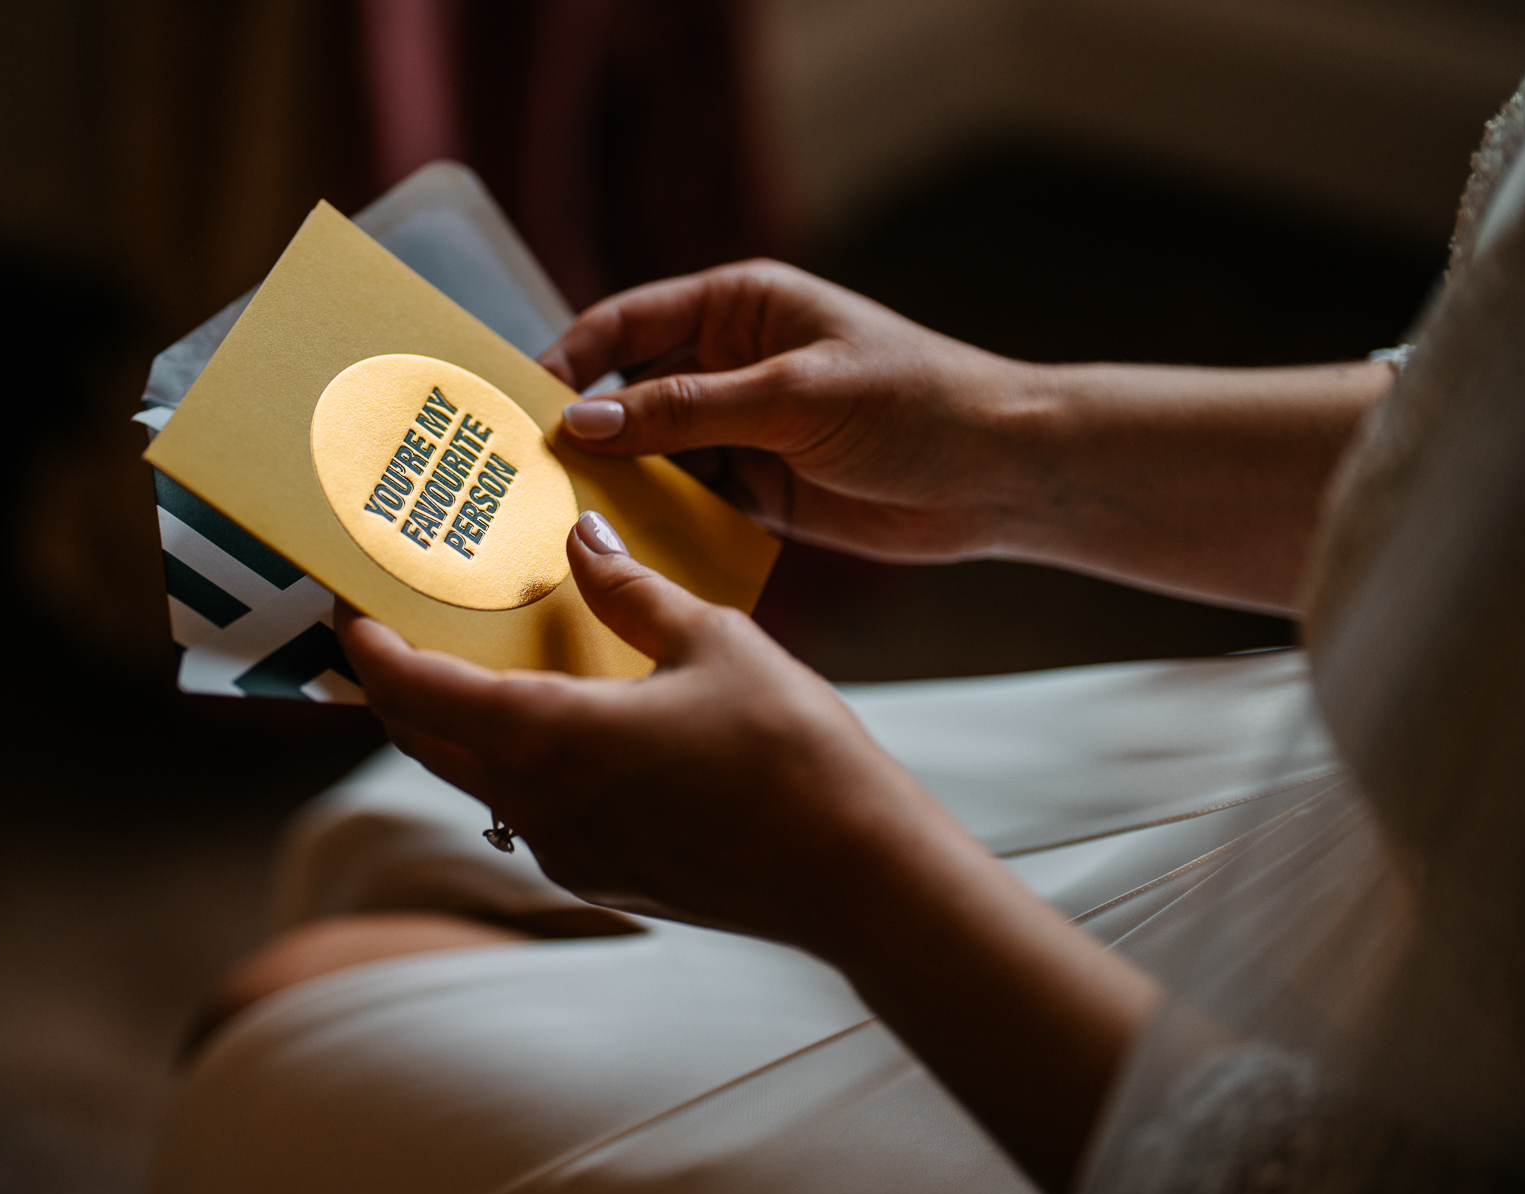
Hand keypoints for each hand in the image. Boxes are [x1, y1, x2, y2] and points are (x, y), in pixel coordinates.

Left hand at [339, 512, 1161, 1193]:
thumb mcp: (713, 641)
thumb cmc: (790, 752)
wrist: (854, 874)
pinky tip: (565, 726)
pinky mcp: (602, 877)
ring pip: (476, 779)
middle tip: (394, 629)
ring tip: (479, 667)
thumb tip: (584, 542)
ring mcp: (565, 852)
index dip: (369, 647)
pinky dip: (519, 761)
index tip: (350, 607)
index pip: (414, 691)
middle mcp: (537, 805)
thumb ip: (632, 592)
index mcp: (549, 738)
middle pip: (424, 741)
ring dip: (460, 725)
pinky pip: (531, 810)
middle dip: (396, 686)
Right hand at [540, 260, 1393, 610]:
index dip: (570, 358)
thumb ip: (687, 410)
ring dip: (620, 487)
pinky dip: (663, 526)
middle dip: (586, 432)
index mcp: (738, 307)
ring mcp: (744, 431)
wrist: (1000, 473)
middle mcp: (730, 364)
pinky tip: (629, 556)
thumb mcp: (792, 396)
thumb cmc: (914, 404)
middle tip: (527, 478)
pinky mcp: (761, 492)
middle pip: (629, 393)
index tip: (523, 404)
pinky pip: (691, 505)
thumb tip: (586, 421)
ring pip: (654, 456)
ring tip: (565, 525)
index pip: (627, 322)